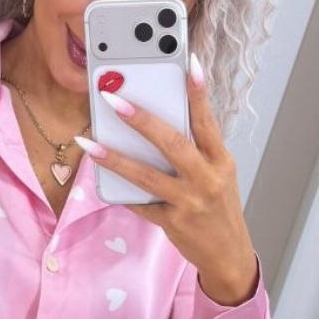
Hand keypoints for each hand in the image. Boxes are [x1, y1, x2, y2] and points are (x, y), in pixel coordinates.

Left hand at [86, 59, 258, 300]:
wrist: (228, 254)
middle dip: (142, 121)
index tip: (189, 64)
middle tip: (115, 101)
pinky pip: (140, 203)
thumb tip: (159, 123)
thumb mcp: (219, 174)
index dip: (199, 93)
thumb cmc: (219, 208)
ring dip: (115, 158)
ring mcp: (189, 202)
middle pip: (173, 144)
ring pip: (147, 176)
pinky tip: (100, 177)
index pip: (208, 122)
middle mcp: (207, 179)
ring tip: (90, 143)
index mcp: (221, 161)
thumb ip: (197, 150)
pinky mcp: (173, 223)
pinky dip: (120, 191)